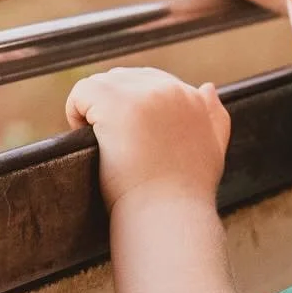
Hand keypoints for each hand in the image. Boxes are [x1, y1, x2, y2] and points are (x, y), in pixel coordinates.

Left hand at [65, 67, 230, 213]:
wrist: (168, 214)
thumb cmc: (187, 193)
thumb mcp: (213, 150)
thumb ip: (216, 117)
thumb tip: (207, 88)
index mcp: (192, 97)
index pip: (152, 82)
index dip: (134, 110)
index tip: (132, 141)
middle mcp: (169, 88)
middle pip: (124, 78)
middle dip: (113, 106)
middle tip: (115, 145)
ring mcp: (142, 93)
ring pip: (101, 84)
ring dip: (94, 110)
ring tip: (102, 144)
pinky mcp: (114, 102)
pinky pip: (81, 92)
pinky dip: (75, 113)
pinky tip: (87, 139)